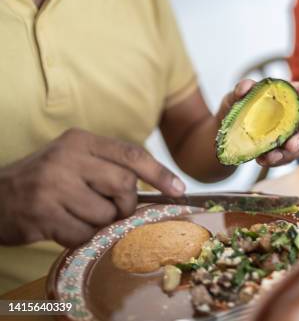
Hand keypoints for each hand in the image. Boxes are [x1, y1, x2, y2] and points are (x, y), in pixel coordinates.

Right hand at [0, 129, 184, 246]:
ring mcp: (53, 185)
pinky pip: (83, 234)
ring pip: (105, 214)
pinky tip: (62, 225)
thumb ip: (109, 166)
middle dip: (125, 203)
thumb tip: (162, 186)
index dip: (160, 173)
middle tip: (112, 208)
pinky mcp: (42, 213)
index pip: (131, 154)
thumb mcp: (75, 159)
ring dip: (99, 223)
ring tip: (77, 214)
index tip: (178, 189)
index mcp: (80, 140)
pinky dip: (80, 236)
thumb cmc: (46, 180)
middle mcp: (67, 158)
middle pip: (124, 185)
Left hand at [217, 79, 298, 166]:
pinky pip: (288, 158)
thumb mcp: (234, 98)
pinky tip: (263, 159)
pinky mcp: (285, 152)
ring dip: (288, 154)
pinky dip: (276, 161)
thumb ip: (240, 90)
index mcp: (288, 96)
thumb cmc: (236, 112)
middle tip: (292, 145)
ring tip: (270, 157)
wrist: (227, 138)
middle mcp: (295, 115)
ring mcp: (292, 135)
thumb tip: (245, 88)